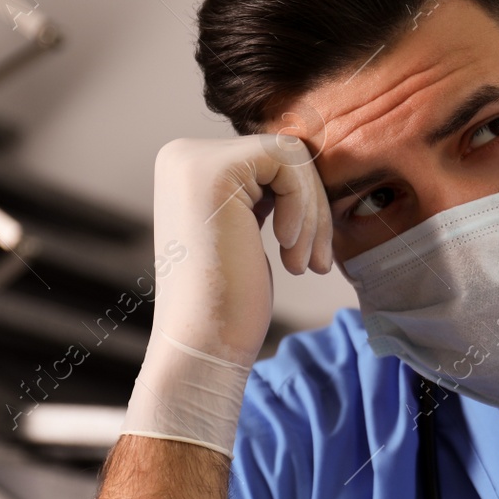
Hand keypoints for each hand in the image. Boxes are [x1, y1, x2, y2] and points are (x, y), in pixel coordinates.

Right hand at [149, 133, 332, 362]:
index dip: (303, 203)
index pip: (270, 159)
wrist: (203, 345)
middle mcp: (182, 157)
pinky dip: (304, 208)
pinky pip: (289, 162)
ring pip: (291, 156)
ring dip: (312, 213)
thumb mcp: (246, 231)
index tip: (308, 254)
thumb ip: (261, 192)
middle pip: (283, 153)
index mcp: (186, 169)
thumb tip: (305, 156)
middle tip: (316, 262)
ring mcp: (193, 161)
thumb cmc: (230, 302)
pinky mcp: (214, 172)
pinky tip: (289, 250)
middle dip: (312, 208)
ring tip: (305, 264)